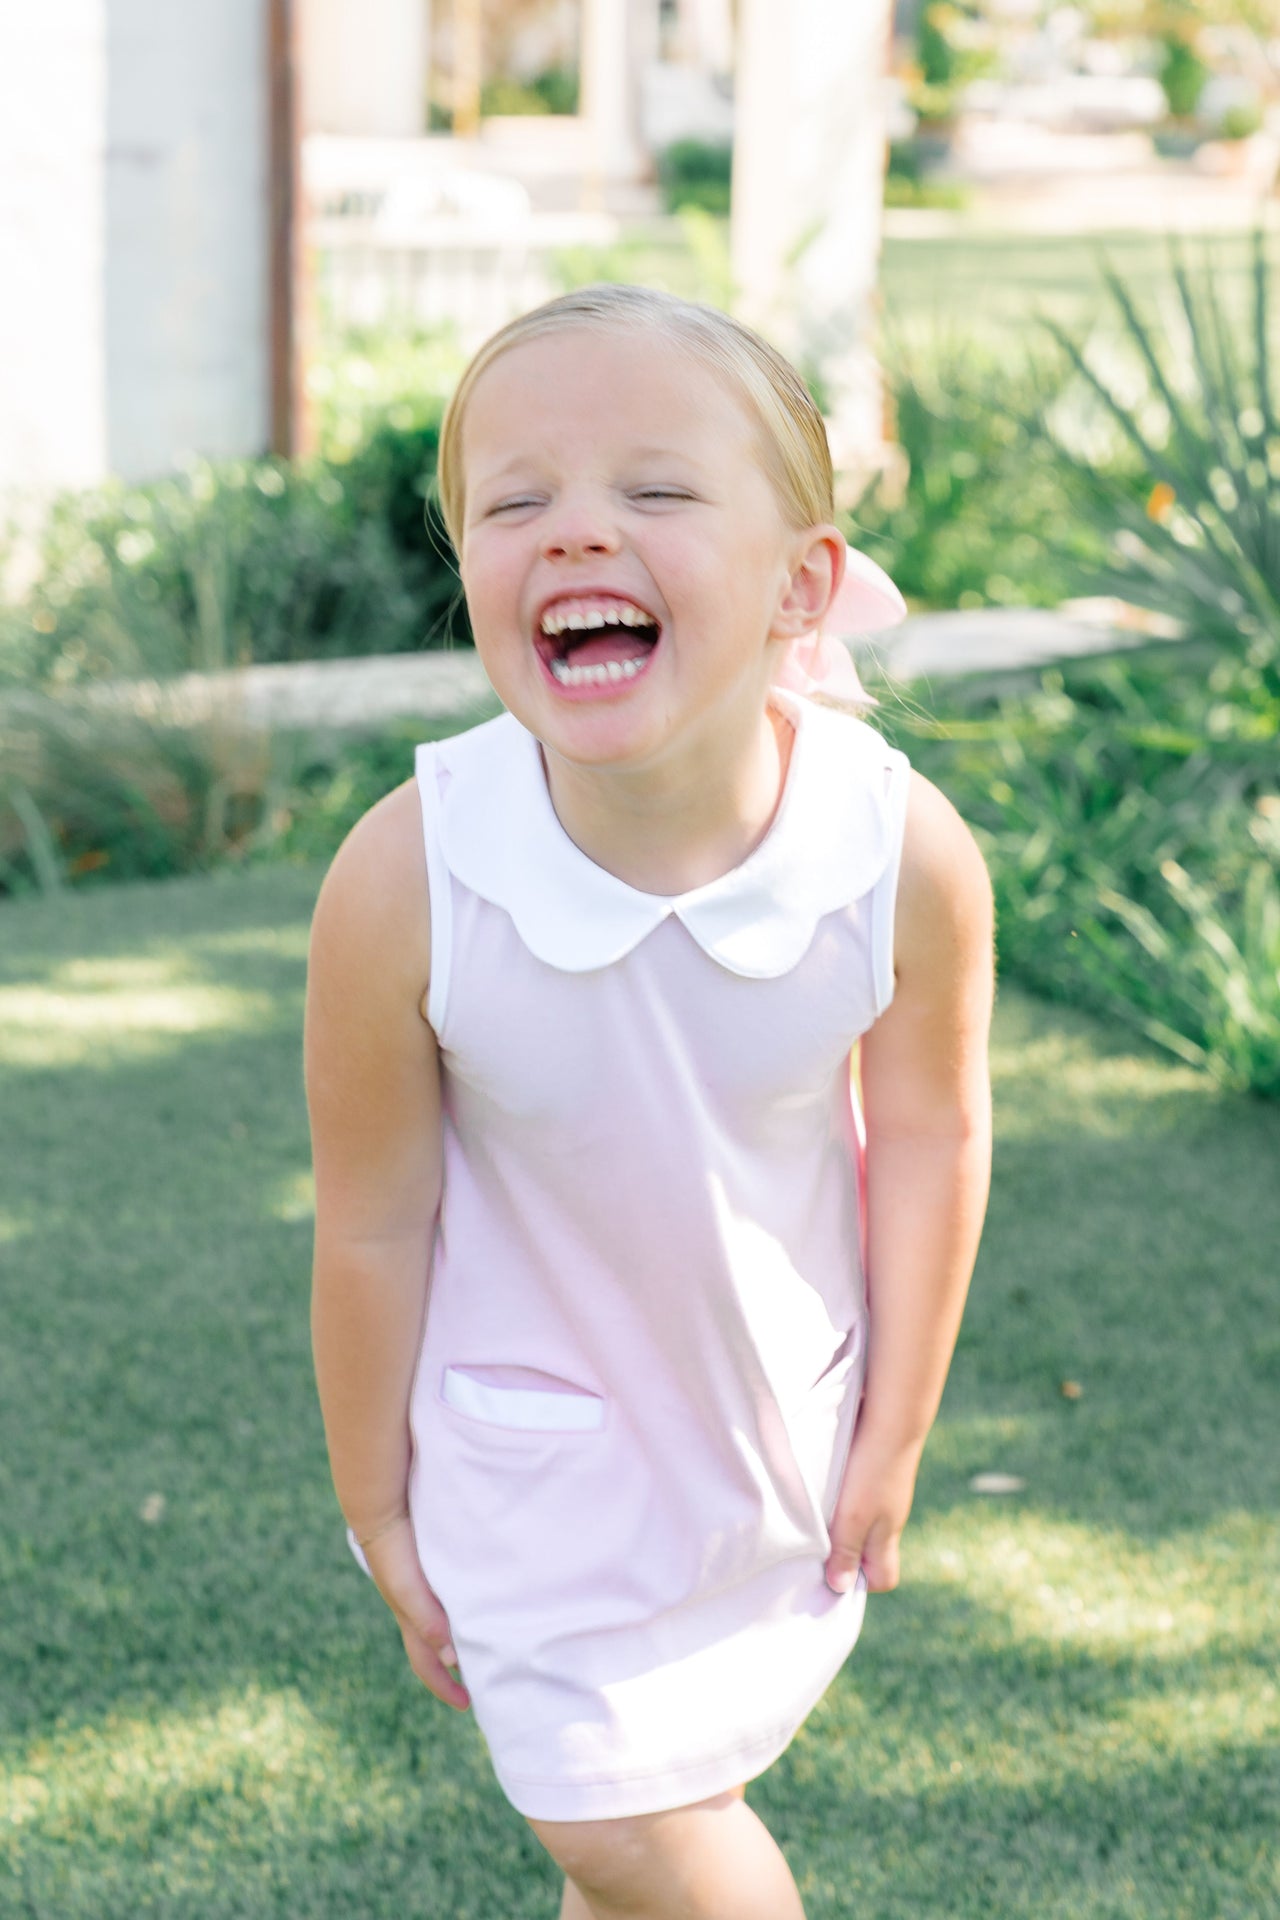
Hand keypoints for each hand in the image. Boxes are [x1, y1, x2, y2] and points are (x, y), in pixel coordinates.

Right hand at [361, 1517, 470, 1711]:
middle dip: (458, 1665)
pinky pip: (451, 1594)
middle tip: (487, 1676)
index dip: (445, 1687)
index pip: (427, 1664)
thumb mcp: (409, 1590)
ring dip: (465, 1635)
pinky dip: (465, 1606)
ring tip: (492, 1640)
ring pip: (447, 1620)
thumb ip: (427, 1620)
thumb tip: (452, 1658)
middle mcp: (416, 1607)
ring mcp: (423, 1586)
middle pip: (437, 1646)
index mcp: (410, 1620)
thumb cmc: (394, 1552)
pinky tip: (484, 1599)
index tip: (468, 1704)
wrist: (384, 1507)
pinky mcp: (433, 1565)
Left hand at [824, 1426, 924, 1594]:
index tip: (832, 1573)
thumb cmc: (873, 1469)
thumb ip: (846, 1551)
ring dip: (838, 1520)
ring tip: (814, 1513)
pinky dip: (841, 1495)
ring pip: (861, 1520)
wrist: (892, 1415)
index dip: (860, 1582)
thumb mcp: (854, 1517)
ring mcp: (884, 1491)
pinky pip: (858, 1493)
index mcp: (888, 1534)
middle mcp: (889, 1516)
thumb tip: (840, 1588)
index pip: (884, 1577)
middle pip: (869, 1549)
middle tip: (815, 1545)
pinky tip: (825, 1483)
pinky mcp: (876, 1469)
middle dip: (843, 1552)